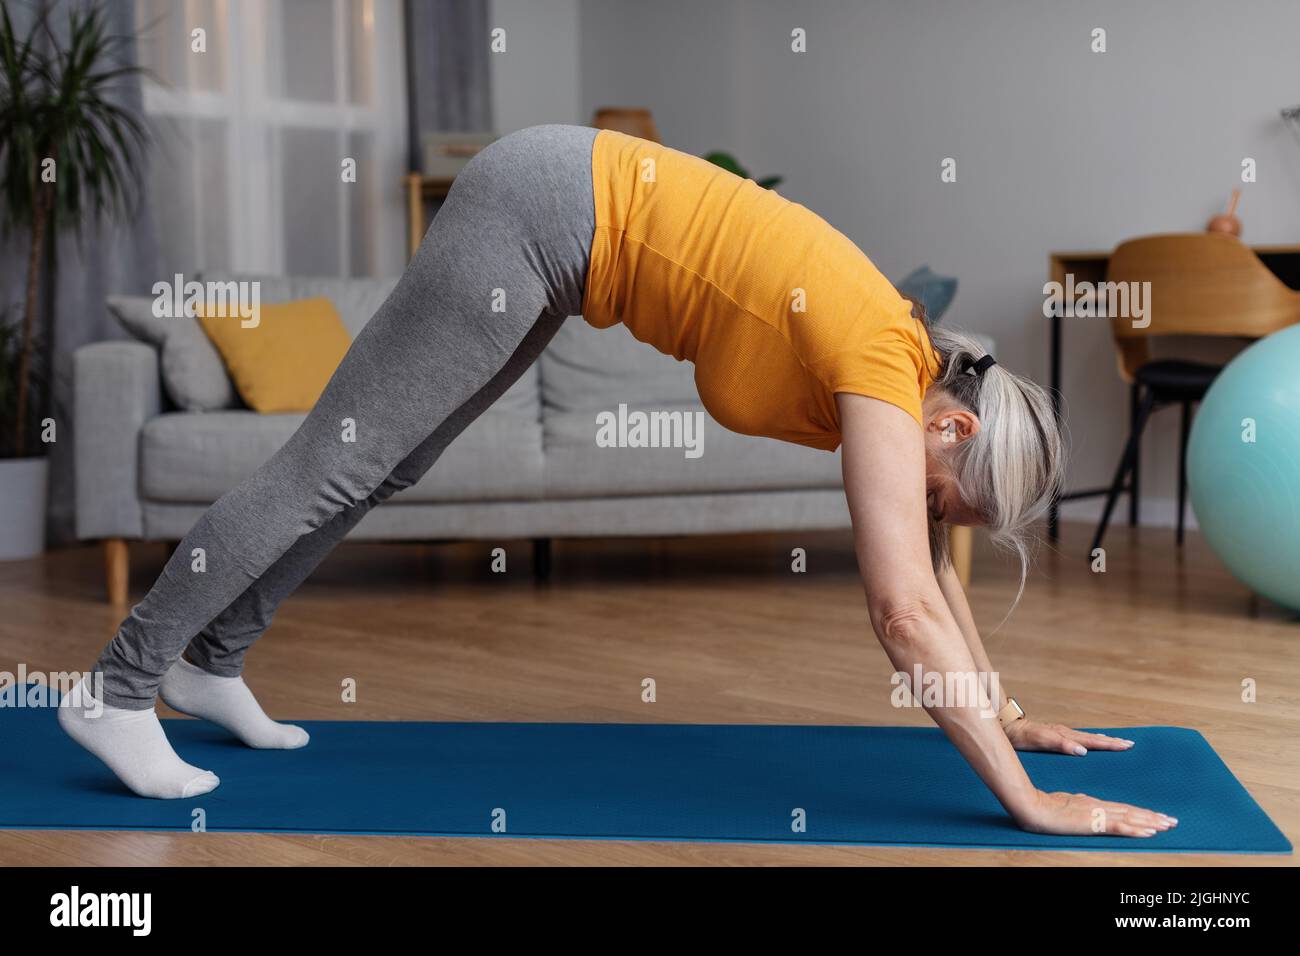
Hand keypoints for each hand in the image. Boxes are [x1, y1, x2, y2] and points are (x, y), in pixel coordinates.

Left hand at [1004, 719, 1134, 755]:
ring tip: (1116, 742)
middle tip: (1130, 744)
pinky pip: (1077, 738)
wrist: (1007, 727)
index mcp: (1066, 735)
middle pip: (1093, 737)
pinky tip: (1088, 744)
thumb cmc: (1022, 736)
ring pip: (1086, 737)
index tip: (1127, 745)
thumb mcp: (1041, 741)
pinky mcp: (1054, 735)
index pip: (1093, 741)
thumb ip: (1062, 744)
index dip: (1110, 745)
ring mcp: (1060, 733)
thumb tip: (1083, 750)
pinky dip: (1088, 740)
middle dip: (1112, 741)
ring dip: (1102, 740)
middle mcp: (1065, 733)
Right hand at [1016, 790, 1177, 837]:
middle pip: (1132, 812)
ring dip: (1151, 822)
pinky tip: (1150, 831)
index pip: (1123, 808)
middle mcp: (1099, 806)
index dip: (1141, 813)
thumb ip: (1079, 804)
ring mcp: (1097, 813)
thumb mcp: (1066, 804)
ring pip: (1131, 817)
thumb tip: (1088, 805)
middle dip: (1153, 817)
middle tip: (1173, 821)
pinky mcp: (1094, 822)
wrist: (1033, 806)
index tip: (1157, 816)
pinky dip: (1137, 828)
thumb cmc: (1044, 805)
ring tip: (1168, 825)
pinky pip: (1120, 826)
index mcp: (1093, 803)